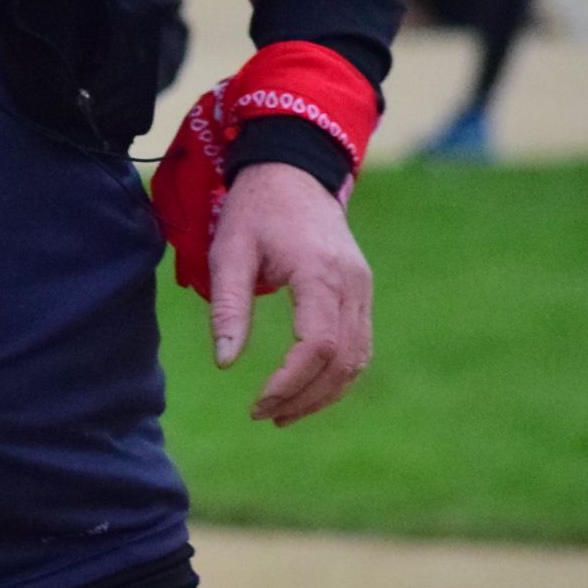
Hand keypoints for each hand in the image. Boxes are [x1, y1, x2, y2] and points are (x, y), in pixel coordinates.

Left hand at [208, 160, 373, 426]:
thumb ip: (229, 307)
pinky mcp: (361, 291)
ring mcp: (362, 288)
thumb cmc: (254, 211)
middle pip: (343, 359)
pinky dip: (337, 374)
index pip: (318, 345)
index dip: (291, 382)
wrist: (294, 172)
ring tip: (281, 413)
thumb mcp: (229, 252)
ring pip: (357, 358)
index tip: (258, 403)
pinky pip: (359, 344)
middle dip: (304, 396)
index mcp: (320, 273)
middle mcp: (352, 284)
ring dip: (323, 393)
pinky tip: (306, 390)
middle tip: (263, 415)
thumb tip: (225, 363)